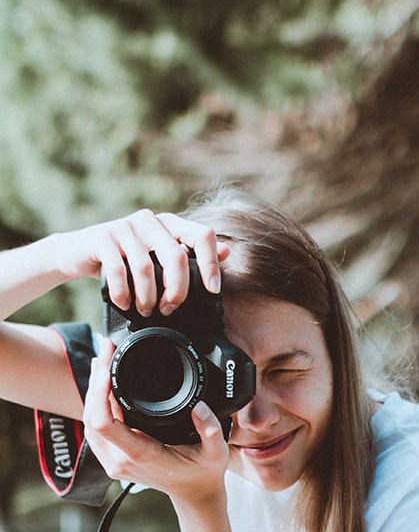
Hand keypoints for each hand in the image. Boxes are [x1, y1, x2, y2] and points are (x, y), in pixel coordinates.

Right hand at [50, 209, 229, 314]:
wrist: (77, 253)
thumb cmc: (125, 259)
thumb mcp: (157, 257)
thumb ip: (190, 255)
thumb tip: (227, 253)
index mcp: (169, 224)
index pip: (203, 235)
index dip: (211, 264)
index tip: (212, 291)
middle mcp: (150, 220)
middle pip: (177, 257)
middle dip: (177, 291)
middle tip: (170, 310)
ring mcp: (125, 226)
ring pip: (147, 267)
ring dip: (148, 297)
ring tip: (146, 310)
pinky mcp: (103, 237)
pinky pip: (119, 270)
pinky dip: (124, 293)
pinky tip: (125, 303)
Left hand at [83, 339, 229, 511]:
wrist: (194, 494)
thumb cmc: (203, 473)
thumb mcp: (216, 452)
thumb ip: (210, 429)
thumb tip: (199, 406)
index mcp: (141, 454)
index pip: (105, 423)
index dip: (100, 393)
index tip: (108, 368)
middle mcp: (121, 460)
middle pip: (91, 418)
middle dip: (94, 382)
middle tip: (105, 353)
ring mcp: (113, 462)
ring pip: (88, 423)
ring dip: (92, 391)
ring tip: (102, 362)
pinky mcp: (113, 459)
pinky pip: (95, 429)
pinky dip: (95, 405)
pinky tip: (103, 386)